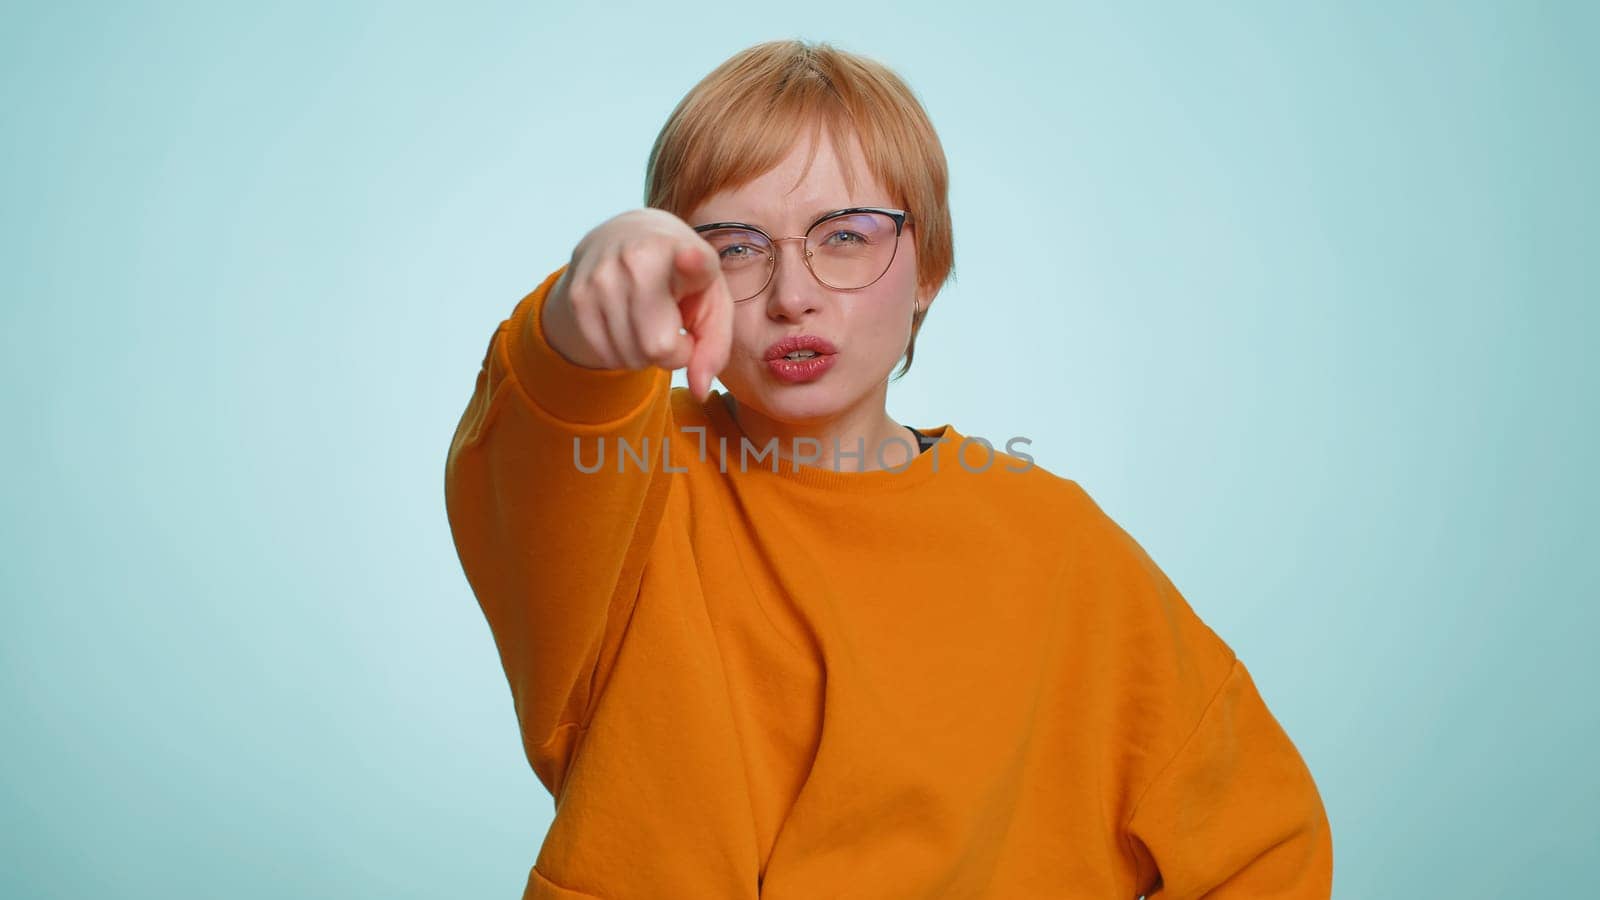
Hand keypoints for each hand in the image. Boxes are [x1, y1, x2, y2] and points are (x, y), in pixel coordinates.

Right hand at [540, 208, 733, 402]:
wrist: (624, 236)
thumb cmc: (682, 277)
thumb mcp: (712, 302)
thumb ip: (714, 347)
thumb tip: (699, 391)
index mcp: (681, 251)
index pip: (691, 263)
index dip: (693, 263)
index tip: (691, 256)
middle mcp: (636, 258)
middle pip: (658, 347)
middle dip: (673, 351)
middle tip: (672, 322)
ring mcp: (600, 277)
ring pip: (631, 357)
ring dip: (646, 354)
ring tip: (649, 319)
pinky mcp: (575, 297)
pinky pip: (607, 356)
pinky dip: (623, 353)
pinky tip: (628, 325)